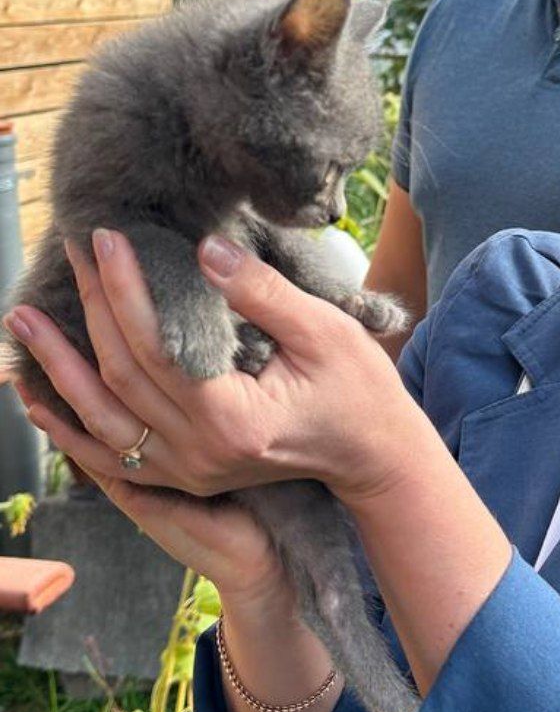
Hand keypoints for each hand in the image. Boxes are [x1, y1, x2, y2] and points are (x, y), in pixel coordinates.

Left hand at [4, 230, 423, 506]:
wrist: (373, 453)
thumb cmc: (358, 387)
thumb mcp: (323, 330)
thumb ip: (260, 291)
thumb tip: (205, 247)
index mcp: (232, 419)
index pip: (156, 345)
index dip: (124, 287)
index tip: (105, 236)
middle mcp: (200, 454)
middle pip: (120, 376)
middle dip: (89, 307)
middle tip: (68, 249)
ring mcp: (188, 472)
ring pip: (101, 419)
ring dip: (56, 368)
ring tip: (21, 319)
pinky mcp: (185, 475)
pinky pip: (110, 456)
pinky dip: (69, 428)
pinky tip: (37, 398)